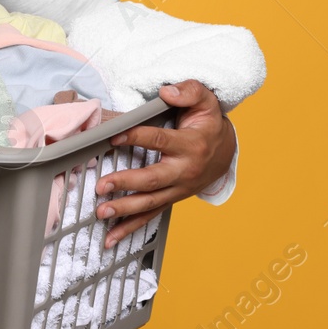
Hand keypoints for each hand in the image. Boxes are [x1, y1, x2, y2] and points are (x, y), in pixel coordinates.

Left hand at [94, 80, 235, 247]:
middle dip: (127, 183)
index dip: (136, 137)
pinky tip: (111, 237)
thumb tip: (167, 91)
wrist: (225, 150)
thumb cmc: (208, 122)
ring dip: (125, 210)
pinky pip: (151, 215)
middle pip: (154, 179)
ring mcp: (179, 188)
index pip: (160, 140)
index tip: (114, 136)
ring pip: (151, 202)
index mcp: (190, 144)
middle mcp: (185, 170)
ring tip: (101, 213)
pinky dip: (130, 228)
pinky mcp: (172, 199)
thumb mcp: (206, 100)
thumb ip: (189, 91)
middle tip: (102, 185)